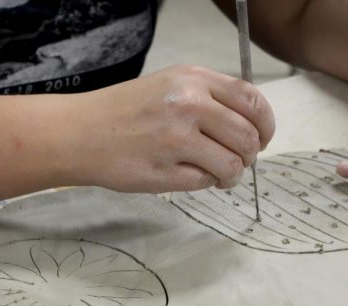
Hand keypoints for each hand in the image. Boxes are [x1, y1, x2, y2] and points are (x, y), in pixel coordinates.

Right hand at [74, 64, 274, 192]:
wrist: (81, 133)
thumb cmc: (126, 111)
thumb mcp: (171, 85)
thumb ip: (211, 98)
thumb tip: (252, 125)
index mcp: (194, 79)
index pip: (252, 102)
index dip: (266, 125)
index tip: (263, 138)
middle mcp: (189, 105)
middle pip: (248, 138)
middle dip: (249, 155)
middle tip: (237, 161)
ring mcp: (176, 140)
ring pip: (232, 165)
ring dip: (230, 175)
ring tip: (216, 173)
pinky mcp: (165, 171)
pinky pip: (205, 182)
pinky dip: (204, 183)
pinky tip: (188, 174)